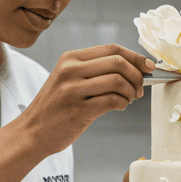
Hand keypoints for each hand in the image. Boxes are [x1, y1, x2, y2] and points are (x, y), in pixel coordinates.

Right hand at [18, 44, 154, 155]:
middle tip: (140, 89)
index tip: (149, 67)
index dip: (136, 57)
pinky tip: (119, 106)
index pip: (112, 49)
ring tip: (129, 99)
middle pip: (118, 62)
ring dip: (131, 91)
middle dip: (137, 76)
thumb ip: (94, 70)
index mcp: (70, 59)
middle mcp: (70, 70)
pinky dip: (122, 103)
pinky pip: (112, 100)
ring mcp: (73, 90)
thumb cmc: (55, 107)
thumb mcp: (68, 80)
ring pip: (118, 81)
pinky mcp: (78, 110)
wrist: (31, 132)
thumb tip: (134, 68)